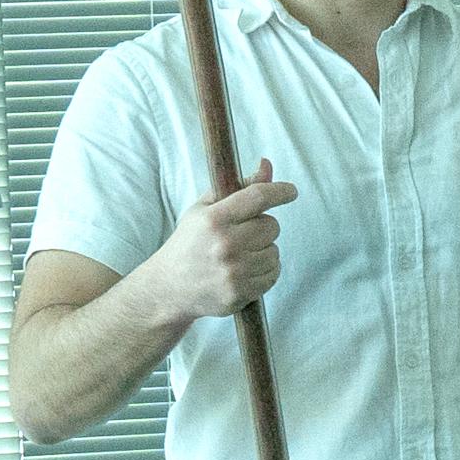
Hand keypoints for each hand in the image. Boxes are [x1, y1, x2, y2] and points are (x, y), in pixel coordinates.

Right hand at [155, 157, 298, 319]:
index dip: (280, 191)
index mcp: (213, 219)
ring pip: (275, 252)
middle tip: (241, 235)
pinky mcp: (239, 293)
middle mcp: (225, 245)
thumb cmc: (189, 243)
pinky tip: (242, 271)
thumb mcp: (204, 210)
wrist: (168, 288)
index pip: (258, 197)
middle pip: (272, 226)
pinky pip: (273, 274)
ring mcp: (233, 272)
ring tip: (238, 256)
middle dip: (262, 228)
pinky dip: (264, 271)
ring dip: (263, 251)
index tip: (291, 191)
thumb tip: (267, 165)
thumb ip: (238, 187)